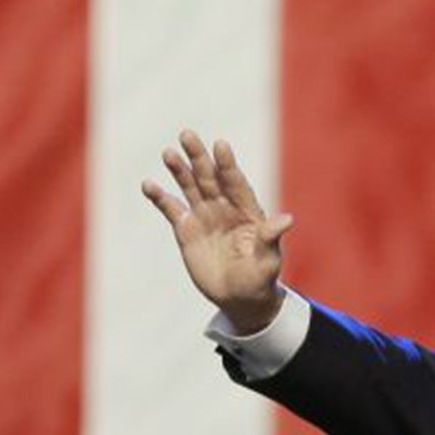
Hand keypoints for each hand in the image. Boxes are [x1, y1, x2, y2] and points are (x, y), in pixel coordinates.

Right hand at [142, 129, 291, 331]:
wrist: (239, 299)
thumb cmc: (259, 279)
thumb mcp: (267, 261)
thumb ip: (270, 237)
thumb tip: (287, 220)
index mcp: (246, 211)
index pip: (236, 183)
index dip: (228, 165)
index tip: (220, 146)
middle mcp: (224, 207)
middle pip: (210, 177)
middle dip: (199, 157)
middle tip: (187, 135)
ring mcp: (204, 215)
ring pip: (190, 187)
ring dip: (179, 170)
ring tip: (169, 153)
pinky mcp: (186, 228)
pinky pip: (171, 208)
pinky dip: (160, 197)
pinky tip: (148, 184)